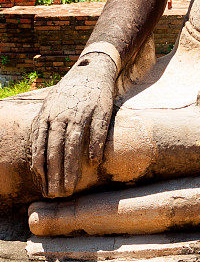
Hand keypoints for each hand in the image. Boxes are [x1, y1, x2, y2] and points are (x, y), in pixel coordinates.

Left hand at [30, 52, 115, 197]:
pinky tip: (93, 162)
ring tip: (70, 186)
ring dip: (70, 168)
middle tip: (56, 193)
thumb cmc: (69, 94)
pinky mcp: (100, 108)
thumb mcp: (50, 106)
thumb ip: (43, 129)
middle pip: (55, 149)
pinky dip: (94, 147)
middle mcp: (63, 114)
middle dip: (54, 174)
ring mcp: (82, 111)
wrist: (93, 70)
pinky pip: (96, 131)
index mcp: (48, 114)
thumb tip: (37, 162)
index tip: (43, 186)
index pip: (40, 146)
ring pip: (73, 144)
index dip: (41, 169)